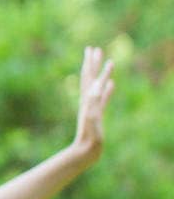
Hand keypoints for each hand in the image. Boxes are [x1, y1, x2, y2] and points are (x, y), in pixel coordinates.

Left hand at [71, 46, 113, 162]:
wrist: (86, 150)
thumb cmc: (90, 135)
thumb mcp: (92, 116)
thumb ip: (94, 103)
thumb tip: (96, 88)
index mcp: (87, 99)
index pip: (89, 77)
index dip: (91, 64)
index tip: (92, 50)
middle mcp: (88, 100)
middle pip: (90, 77)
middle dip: (92, 63)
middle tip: (93, 49)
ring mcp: (93, 106)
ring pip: (97, 85)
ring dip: (101, 73)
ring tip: (106, 61)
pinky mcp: (98, 113)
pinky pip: (104, 98)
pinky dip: (108, 89)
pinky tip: (112, 84)